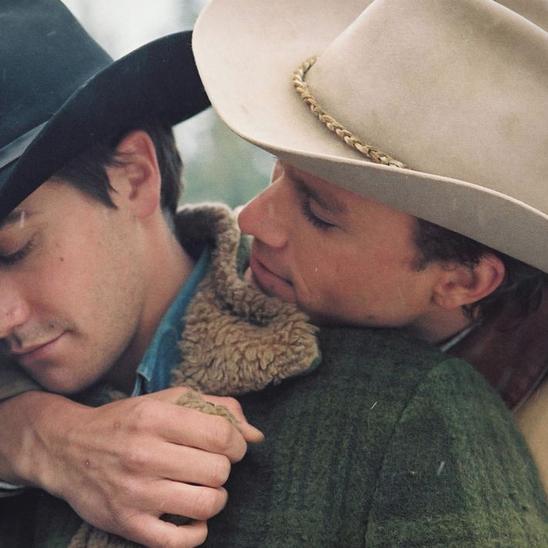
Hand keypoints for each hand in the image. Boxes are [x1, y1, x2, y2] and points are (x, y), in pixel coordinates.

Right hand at [0, 388, 262, 546]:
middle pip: (219, 471)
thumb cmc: (127, 421)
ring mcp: (135, 492)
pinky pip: (182, 541)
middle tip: (210, 464)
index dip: (236, 442)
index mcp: (156, 417)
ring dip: (215, 497)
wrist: (69, 449)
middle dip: (223, 468)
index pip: (222, 435)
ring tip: (203, 487)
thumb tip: (256, 435)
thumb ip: (217, 408)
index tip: (229, 445)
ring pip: (207, 504)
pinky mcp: (128, 524)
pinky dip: (197, 529)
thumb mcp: (168, 399)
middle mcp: (145, 454)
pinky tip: (191, 514)